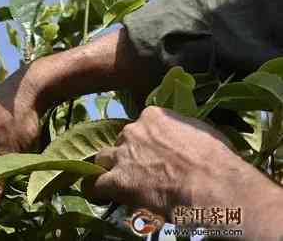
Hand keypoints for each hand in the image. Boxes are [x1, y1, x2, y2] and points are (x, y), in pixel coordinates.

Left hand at [84, 106, 282, 238]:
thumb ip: (181, 130)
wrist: (212, 185)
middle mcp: (132, 131)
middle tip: (144, 172)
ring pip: (104, 159)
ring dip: (112, 170)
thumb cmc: (216, 160)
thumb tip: (183, 137)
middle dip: (129, 155)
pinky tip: (108, 197)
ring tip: (125, 184)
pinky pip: (97, 184)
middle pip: (121, 142)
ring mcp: (122, 155)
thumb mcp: (201, 131)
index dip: (145, 142)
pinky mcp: (117, 180)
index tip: (155, 154)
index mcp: (152, 116)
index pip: (140, 126)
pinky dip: (101, 191)